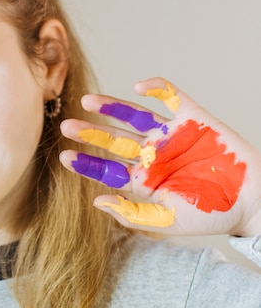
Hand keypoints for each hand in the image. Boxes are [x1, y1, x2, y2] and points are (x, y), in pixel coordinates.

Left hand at [60, 77, 260, 236]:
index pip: (108, 168)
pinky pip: (172, 97)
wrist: (254, 201)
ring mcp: (171, 135)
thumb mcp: (168, 220)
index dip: (87, 162)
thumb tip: (97, 202)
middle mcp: (152, 154)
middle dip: (91, 133)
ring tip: (87, 101)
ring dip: (112, 108)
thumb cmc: (211, 214)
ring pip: (135, 116)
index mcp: (144, 179)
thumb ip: (132, 213)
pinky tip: (138, 87)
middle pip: (115, 140)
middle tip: (67, 126)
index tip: (65, 157)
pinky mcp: (194, 118)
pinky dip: (156, 88)